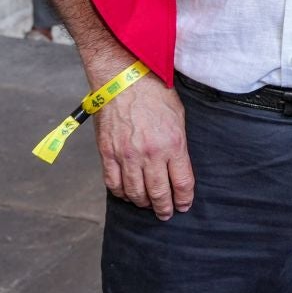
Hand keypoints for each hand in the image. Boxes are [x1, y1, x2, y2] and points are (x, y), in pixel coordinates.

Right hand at [92, 63, 193, 219]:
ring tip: (147, 205)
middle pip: (159, 194)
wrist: (123, 79)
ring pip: (135, 193)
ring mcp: (126, 155)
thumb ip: (178, 144)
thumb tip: (178, 166)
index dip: (183, 199)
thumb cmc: (154, 92)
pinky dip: (121, 193)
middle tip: (166, 213)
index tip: (183, 205)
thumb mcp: (178, 117)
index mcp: (173, 144)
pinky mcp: (107, 153)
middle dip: (164, 208)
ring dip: (143, 203)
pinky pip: (113, 184)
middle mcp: (150, 154)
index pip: (182, 183)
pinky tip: (127, 194)